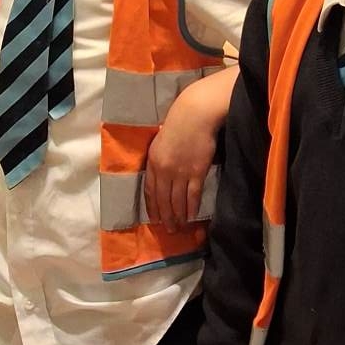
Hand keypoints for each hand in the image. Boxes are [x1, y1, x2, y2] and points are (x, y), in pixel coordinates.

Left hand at [144, 68, 234, 228]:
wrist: (194, 115)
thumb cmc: (178, 124)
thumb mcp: (160, 142)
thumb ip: (159, 160)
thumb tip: (162, 177)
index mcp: (152, 161)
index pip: (149, 190)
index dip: (152, 206)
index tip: (154, 218)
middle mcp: (164, 170)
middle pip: (163, 199)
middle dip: (165, 216)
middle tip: (169, 230)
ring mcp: (180, 172)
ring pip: (177, 200)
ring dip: (178, 216)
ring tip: (180, 227)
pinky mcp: (196, 172)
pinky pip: (192, 195)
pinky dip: (191, 207)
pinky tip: (191, 216)